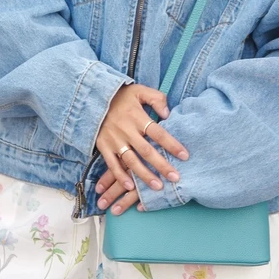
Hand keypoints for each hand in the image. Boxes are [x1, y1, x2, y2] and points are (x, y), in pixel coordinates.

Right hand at [94, 83, 188, 213]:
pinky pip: (112, 164)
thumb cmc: (121, 96)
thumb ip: (156, 99)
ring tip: (158, 187)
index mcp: (137, 117)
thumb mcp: (139, 90)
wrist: (93, 97)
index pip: (158, 133)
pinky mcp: (103, 146)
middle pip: (147, 151)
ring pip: (131, 161)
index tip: (185, 156)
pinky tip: (130, 187)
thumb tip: (168, 114)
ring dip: (144, 175)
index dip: (172, 145)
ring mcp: (114, 140)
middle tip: (175, 178)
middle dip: (162, 166)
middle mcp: (126, 130)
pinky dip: (120, 176)